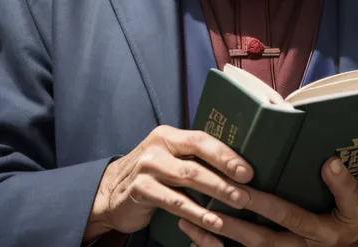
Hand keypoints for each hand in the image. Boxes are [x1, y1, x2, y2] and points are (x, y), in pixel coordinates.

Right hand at [83, 126, 253, 241]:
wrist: (109, 193)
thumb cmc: (150, 175)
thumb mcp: (168, 158)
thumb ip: (192, 157)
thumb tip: (235, 165)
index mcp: (168, 135)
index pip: (201, 138)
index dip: (226, 153)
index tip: (248, 169)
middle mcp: (157, 146)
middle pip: (197, 157)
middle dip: (225, 173)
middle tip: (247, 188)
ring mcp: (147, 167)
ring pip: (188, 178)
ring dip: (216, 192)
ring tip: (238, 203)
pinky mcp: (140, 190)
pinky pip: (174, 202)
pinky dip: (196, 213)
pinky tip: (212, 222)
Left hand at [178, 157, 357, 246]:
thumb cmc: (350, 225)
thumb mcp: (356, 208)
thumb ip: (344, 187)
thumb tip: (330, 162)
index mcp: (317, 232)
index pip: (287, 216)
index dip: (264, 203)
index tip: (242, 186)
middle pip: (259, 239)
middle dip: (232, 223)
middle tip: (206, 202)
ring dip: (217, 239)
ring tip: (189, 221)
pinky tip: (196, 240)